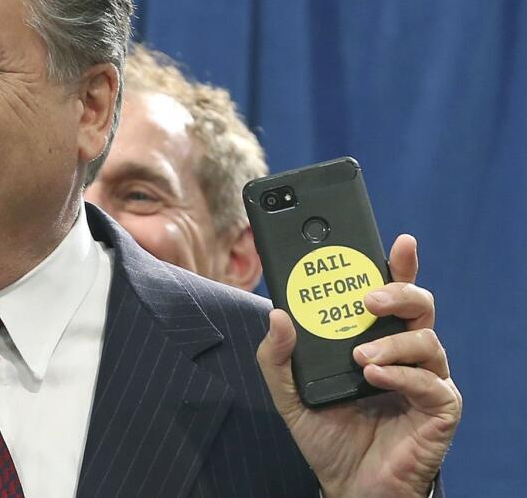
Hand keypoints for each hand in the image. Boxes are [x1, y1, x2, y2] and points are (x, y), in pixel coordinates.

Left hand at [256, 234, 461, 497]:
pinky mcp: (440, 409)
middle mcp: (404, 352)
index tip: (398, 242)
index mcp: (373, 338)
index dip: (398, 265)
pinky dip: (402, 375)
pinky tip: (376, 376)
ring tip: (360, 356)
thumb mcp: (287, 393)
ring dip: (391, 342)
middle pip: (419, 305)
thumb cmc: (326, 433)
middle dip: (398, 291)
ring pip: (427, 339)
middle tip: (369, 298)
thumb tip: (277, 314)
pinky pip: (432, 383)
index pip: (389, 293)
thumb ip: (276, 356)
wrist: (347, 485)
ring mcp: (426, 379)